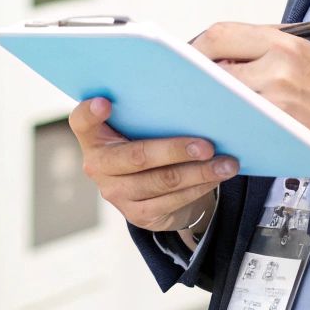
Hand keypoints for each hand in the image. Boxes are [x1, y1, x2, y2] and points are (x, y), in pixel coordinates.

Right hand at [67, 97, 237, 232]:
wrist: (145, 188)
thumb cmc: (142, 141)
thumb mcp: (134, 125)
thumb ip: (143, 112)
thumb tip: (190, 94)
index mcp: (92, 135)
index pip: (82, 121)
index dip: (91, 112)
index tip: (105, 102)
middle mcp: (97, 165)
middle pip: (138, 156)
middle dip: (176, 150)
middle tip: (207, 145)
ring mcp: (115, 193)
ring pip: (163, 182)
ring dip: (200, 172)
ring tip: (227, 163)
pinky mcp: (136, 214)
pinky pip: (173, 201)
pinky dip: (199, 187)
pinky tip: (216, 178)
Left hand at [191, 22, 309, 146]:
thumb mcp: (305, 52)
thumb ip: (265, 46)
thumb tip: (224, 48)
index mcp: (283, 42)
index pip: (223, 33)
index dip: (200, 44)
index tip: (192, 54)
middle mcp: (277, 64)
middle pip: (216, 61)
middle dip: (201, 71)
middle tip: (193, 79)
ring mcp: (274, 95)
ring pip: (223, 91)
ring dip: (212, 94)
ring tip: (211, 97)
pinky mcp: (274, 122)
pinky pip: (237, 115)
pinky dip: (227, 114)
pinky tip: (226, 116)